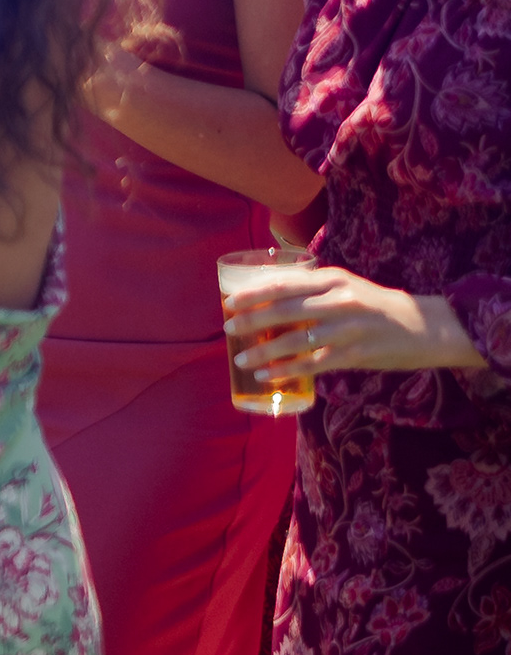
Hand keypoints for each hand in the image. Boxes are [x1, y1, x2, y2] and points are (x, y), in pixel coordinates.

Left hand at [226, 263, 482, 379]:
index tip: (228, 302)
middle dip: (251, 321)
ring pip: (297, 339)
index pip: (284, 284)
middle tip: (227, 330)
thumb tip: (266, 297)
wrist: (428, 327)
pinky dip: (287, 370)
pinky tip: (266, 374)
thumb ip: (312, 290)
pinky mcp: (357, 355)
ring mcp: (349, 328)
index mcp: (333, 279)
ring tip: (241, 359)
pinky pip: (314, 364)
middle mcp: (340, 300)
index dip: (253, 294)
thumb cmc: (376, 305)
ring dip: (264, 351)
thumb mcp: (346, 286)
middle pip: (286, 310)